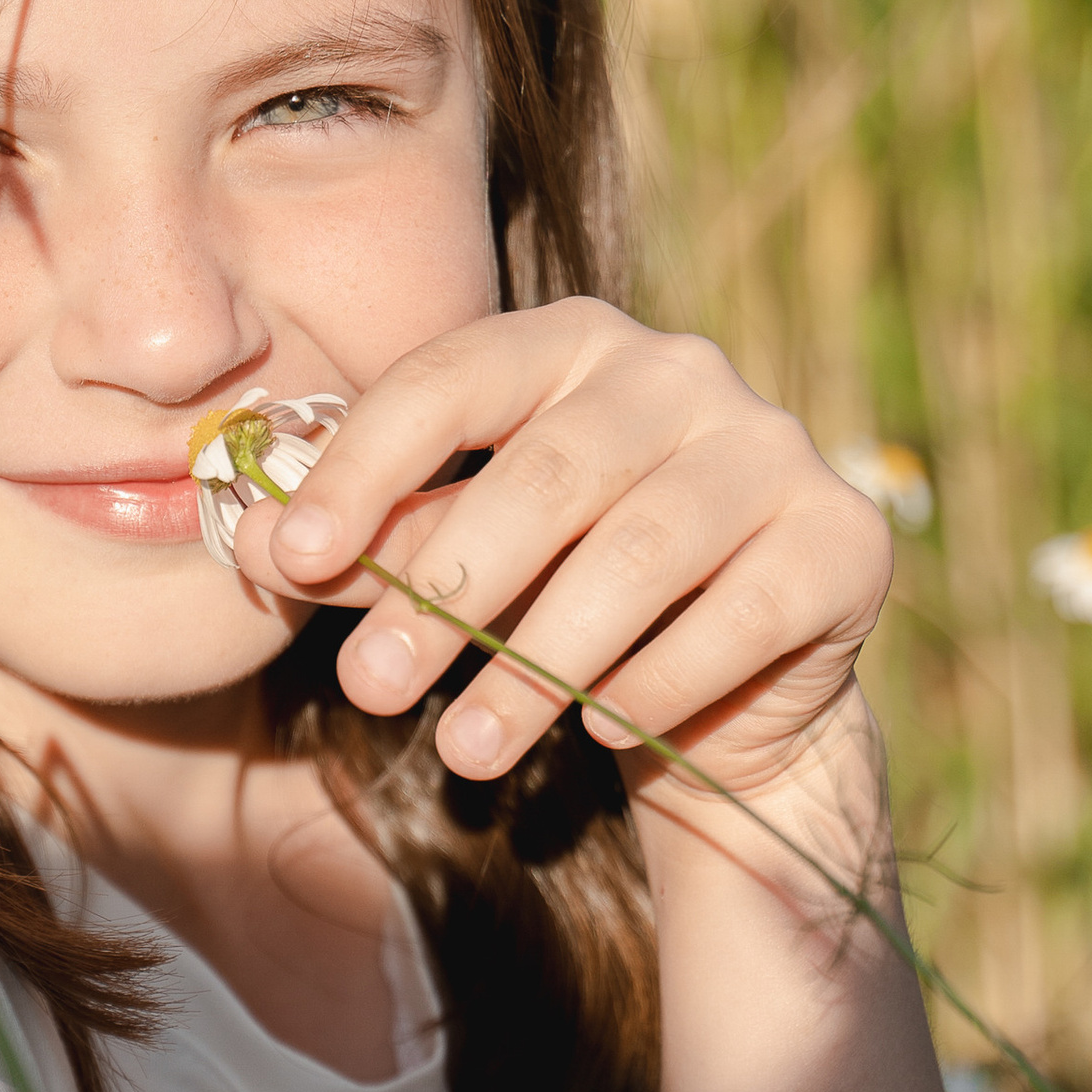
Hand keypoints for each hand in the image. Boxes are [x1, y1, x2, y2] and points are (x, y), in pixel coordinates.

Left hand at [228, 302, 894, 804]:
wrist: (719, 690)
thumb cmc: (556, 600)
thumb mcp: (453, 572)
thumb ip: (367, 547)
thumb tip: (251, 542)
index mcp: (571, 341)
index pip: (452, 377)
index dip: (364, 467)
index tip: (290, 559)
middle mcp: (682, 371)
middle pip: (551, 472)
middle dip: (448, 587)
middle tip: (370, 690)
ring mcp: (772, 449)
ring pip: (640, 553)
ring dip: (539, 663)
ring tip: (463, 750)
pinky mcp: (840, 539)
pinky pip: (736, 616)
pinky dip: (651, 684)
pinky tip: (597, 731)